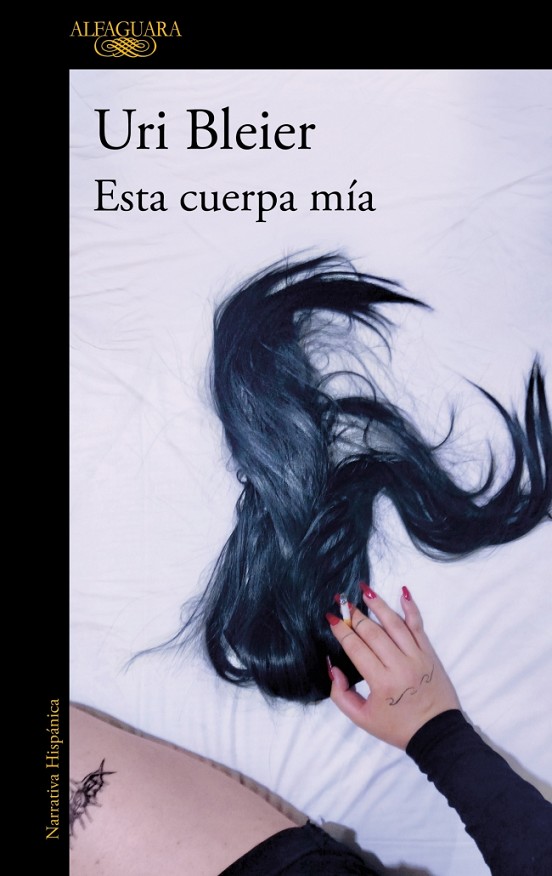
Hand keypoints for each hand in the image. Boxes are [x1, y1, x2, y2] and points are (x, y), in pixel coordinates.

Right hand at [327, 585, 460, 748]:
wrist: (437, 733)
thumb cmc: (397, 727)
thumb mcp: (362, 719)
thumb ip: (341, 694)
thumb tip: (333, 667)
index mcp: (381, 682)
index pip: (356, 648)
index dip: (341, 631)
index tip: (330, 618)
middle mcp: (399, 665)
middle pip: (373, 633)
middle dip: (355, 615)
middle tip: (342, 602)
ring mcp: (417, 656)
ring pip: (395, 624)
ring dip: (379, 605)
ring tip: (364, 590)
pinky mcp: (429, 653)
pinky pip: (419, 626)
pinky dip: (411, 608)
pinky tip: (402, 593)